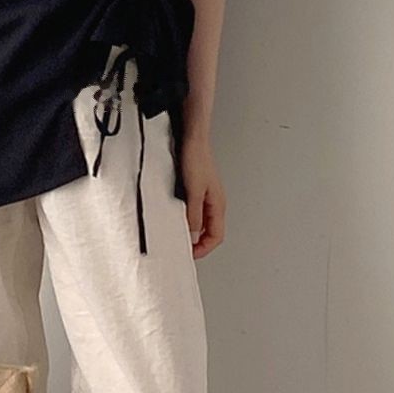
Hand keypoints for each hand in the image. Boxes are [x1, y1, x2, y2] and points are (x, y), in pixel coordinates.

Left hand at [180, 132, 225, 259]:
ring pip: (201, 222)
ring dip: (191, 230)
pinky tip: (175, 216)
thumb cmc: (196, 159)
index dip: (203, 249)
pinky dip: (186, 218)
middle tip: (183, 248)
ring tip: (178, 234)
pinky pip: (194, 211)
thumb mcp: (193, 191)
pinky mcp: (196, 189)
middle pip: (209, 232)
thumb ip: (193, 215)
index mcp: (218, 205)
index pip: (216, 236)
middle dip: (197, 243)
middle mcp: (214, 202)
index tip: (189, 254)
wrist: (192, 138)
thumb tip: (192, 235)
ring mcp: (206, 196)